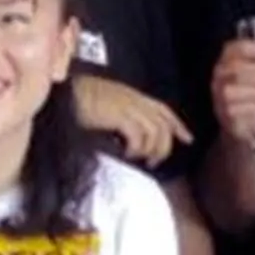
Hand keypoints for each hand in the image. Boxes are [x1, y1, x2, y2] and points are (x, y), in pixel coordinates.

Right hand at [73, 75, 191, 166]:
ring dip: (149, 150)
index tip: (187, 139)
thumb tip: (128, 137)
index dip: (178, 125)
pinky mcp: (119, 116)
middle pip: (163, 124)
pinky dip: (135, 148)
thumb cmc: (81, 99)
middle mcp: (135, 99)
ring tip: (138, 159)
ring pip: (155, 132)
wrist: (67, 92)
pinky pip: (138, 136)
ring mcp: (128, 106)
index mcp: (133, 95)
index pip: (163, 110)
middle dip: (164, 146)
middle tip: (154, 162)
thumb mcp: (106, 104)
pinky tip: (125, 154)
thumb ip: (121, 115)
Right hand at [210, 36, 254, 150]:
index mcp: (229, 61)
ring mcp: (220, 96)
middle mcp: (221, 77)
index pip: (231, 49)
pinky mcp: (225, 115)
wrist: (245, 122)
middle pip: (236, 70)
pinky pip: (236, 109)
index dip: (246, 48)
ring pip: (234, 91)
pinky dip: (253, 107)